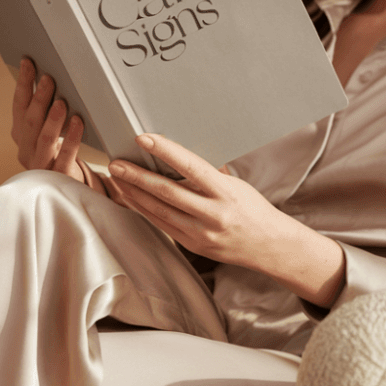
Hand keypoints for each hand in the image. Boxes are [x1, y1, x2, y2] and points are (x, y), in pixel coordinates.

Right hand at [11, 58, 109, 195]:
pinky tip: (79, 122)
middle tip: (49, 78)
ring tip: (61, 101)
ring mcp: (40, 164)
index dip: (23, 84)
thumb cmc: (57, 151)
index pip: (18, 106)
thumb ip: (45, 109)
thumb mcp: (46, 130)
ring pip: (44, 139)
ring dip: (52, 119)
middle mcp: (26, 149)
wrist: (66, 186)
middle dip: (39, 98)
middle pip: (30, 121)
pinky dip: (72, 139)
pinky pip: (66, 156)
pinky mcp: (58, 176)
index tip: (28, 62)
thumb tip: (52, 75)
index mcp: (21, 135)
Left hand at [106, 133, 345, 306]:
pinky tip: (132, 200)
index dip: (165, 151)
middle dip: (137, 177)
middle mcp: (212, 214)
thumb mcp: (236, 185)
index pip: (190, 167)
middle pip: (167, 192)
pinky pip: (163, 225)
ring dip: (134, 194)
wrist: (269, 246)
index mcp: (226, 193)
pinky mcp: (193, 246)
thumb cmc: (254, 210)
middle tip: (116, 163)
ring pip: (159, 211)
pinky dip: (145, 211)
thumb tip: (179, 159)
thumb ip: (208, 176)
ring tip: (117, 180)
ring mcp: (201, 233)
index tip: (144, 139)